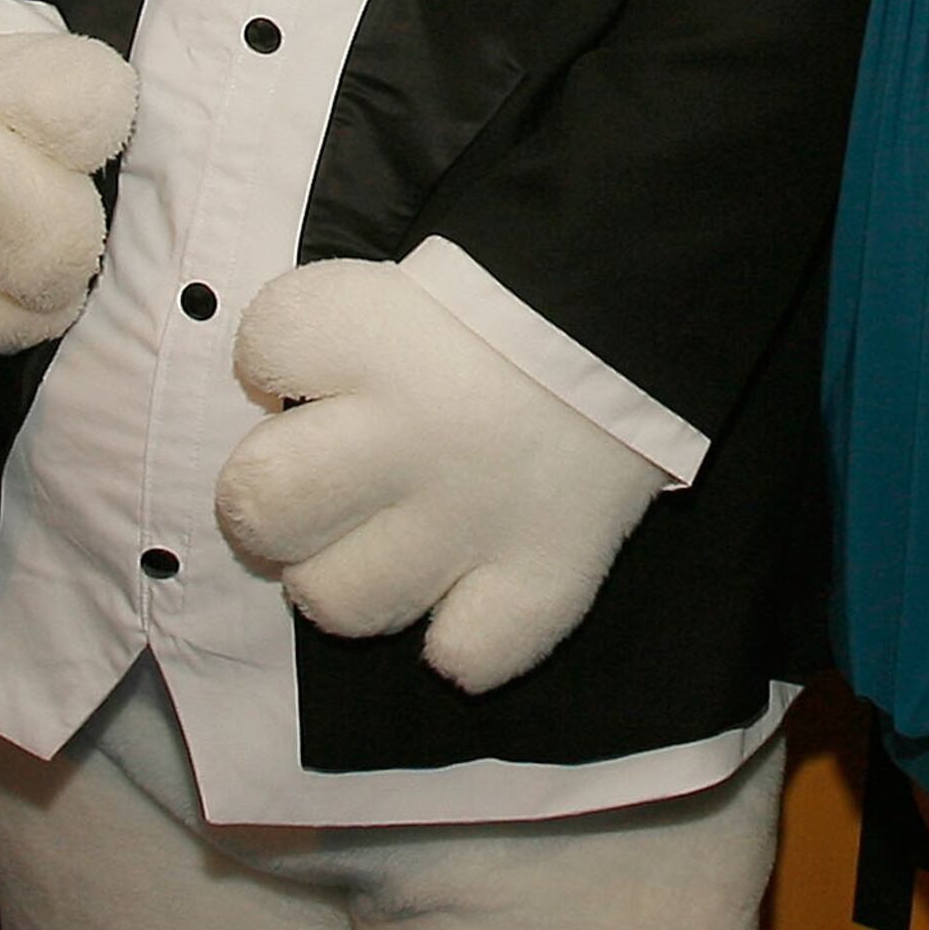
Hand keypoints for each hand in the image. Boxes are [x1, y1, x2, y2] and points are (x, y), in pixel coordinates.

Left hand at [216, 260, 661, 695]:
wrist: (665, 304)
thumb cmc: (537, 285)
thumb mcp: (431, 273)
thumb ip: (354, 326)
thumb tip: (289, 390)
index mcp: (378, 331)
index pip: (268, 342)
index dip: (276, 356)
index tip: (315, 361)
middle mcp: (409, 431)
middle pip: (263, 501)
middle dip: (273, 494)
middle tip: (325, 474)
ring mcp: (473, 517)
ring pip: (337, 602)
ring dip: (348, 576)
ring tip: (392, 537)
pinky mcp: (545, 575)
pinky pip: (466, 655)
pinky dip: (463, 637)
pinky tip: (472, 589)